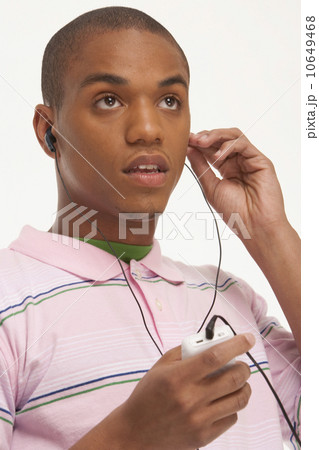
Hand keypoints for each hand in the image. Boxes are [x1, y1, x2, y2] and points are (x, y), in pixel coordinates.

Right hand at [115, 333, 254, 449]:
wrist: (135, 432)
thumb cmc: (148, 395)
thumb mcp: (161, 366)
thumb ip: (186, 351)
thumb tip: (212, 341)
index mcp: (178, 377)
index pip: (215, 356)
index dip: (235, 345)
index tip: (247, 339)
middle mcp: (191, 399)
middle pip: (233, 378)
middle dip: (244, 367)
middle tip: (241, 364)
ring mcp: (199, 420)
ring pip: (239, 399)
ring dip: (244, 386)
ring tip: (237, 381)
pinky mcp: (204, 436)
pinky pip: (232, 418)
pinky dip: (232, 406)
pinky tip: (223, 401)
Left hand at [187, 128, 287, 239]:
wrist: (254, 225)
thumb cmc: (235, 212)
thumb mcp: (211, 187)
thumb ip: (201, 167)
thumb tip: (188, 149)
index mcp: (226, 168)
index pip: (211, 149)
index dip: (198, 143)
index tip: (185, 142)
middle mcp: (238, 162)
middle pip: (222, 139)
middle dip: (205, 136)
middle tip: (192, 139)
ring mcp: (250, 160)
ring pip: (233, 136)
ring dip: (215, 136)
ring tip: (201, 142)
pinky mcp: (261, 160)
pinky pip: (244, 144)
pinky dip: (229, 145)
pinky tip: (218, 155)